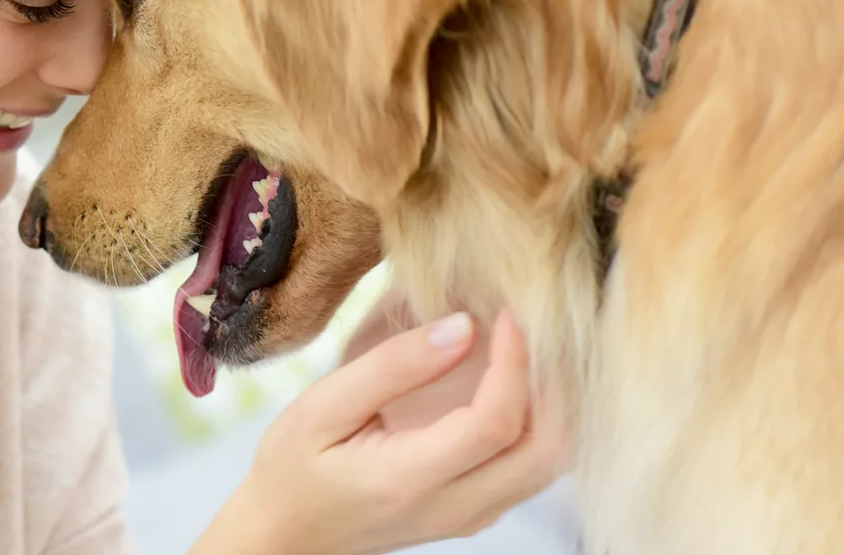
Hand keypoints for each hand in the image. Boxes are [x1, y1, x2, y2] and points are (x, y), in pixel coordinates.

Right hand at [190, 308, 569, 554]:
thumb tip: (463, 326)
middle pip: (546, 451)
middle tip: (534, 326)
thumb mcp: (322, 407)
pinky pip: (532, 468)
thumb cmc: (293, 466)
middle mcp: (455, 508)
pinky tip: (516, 381)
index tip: (507, 312)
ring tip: (529, 347)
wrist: (288, 532)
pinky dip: (541, 421)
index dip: (515, 362)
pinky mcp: (477, 512)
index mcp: (410, 480)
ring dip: (555, 404)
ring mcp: (472, 517)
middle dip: (555, 383)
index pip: (496, 423)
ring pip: (550, 464)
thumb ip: (392, 368)